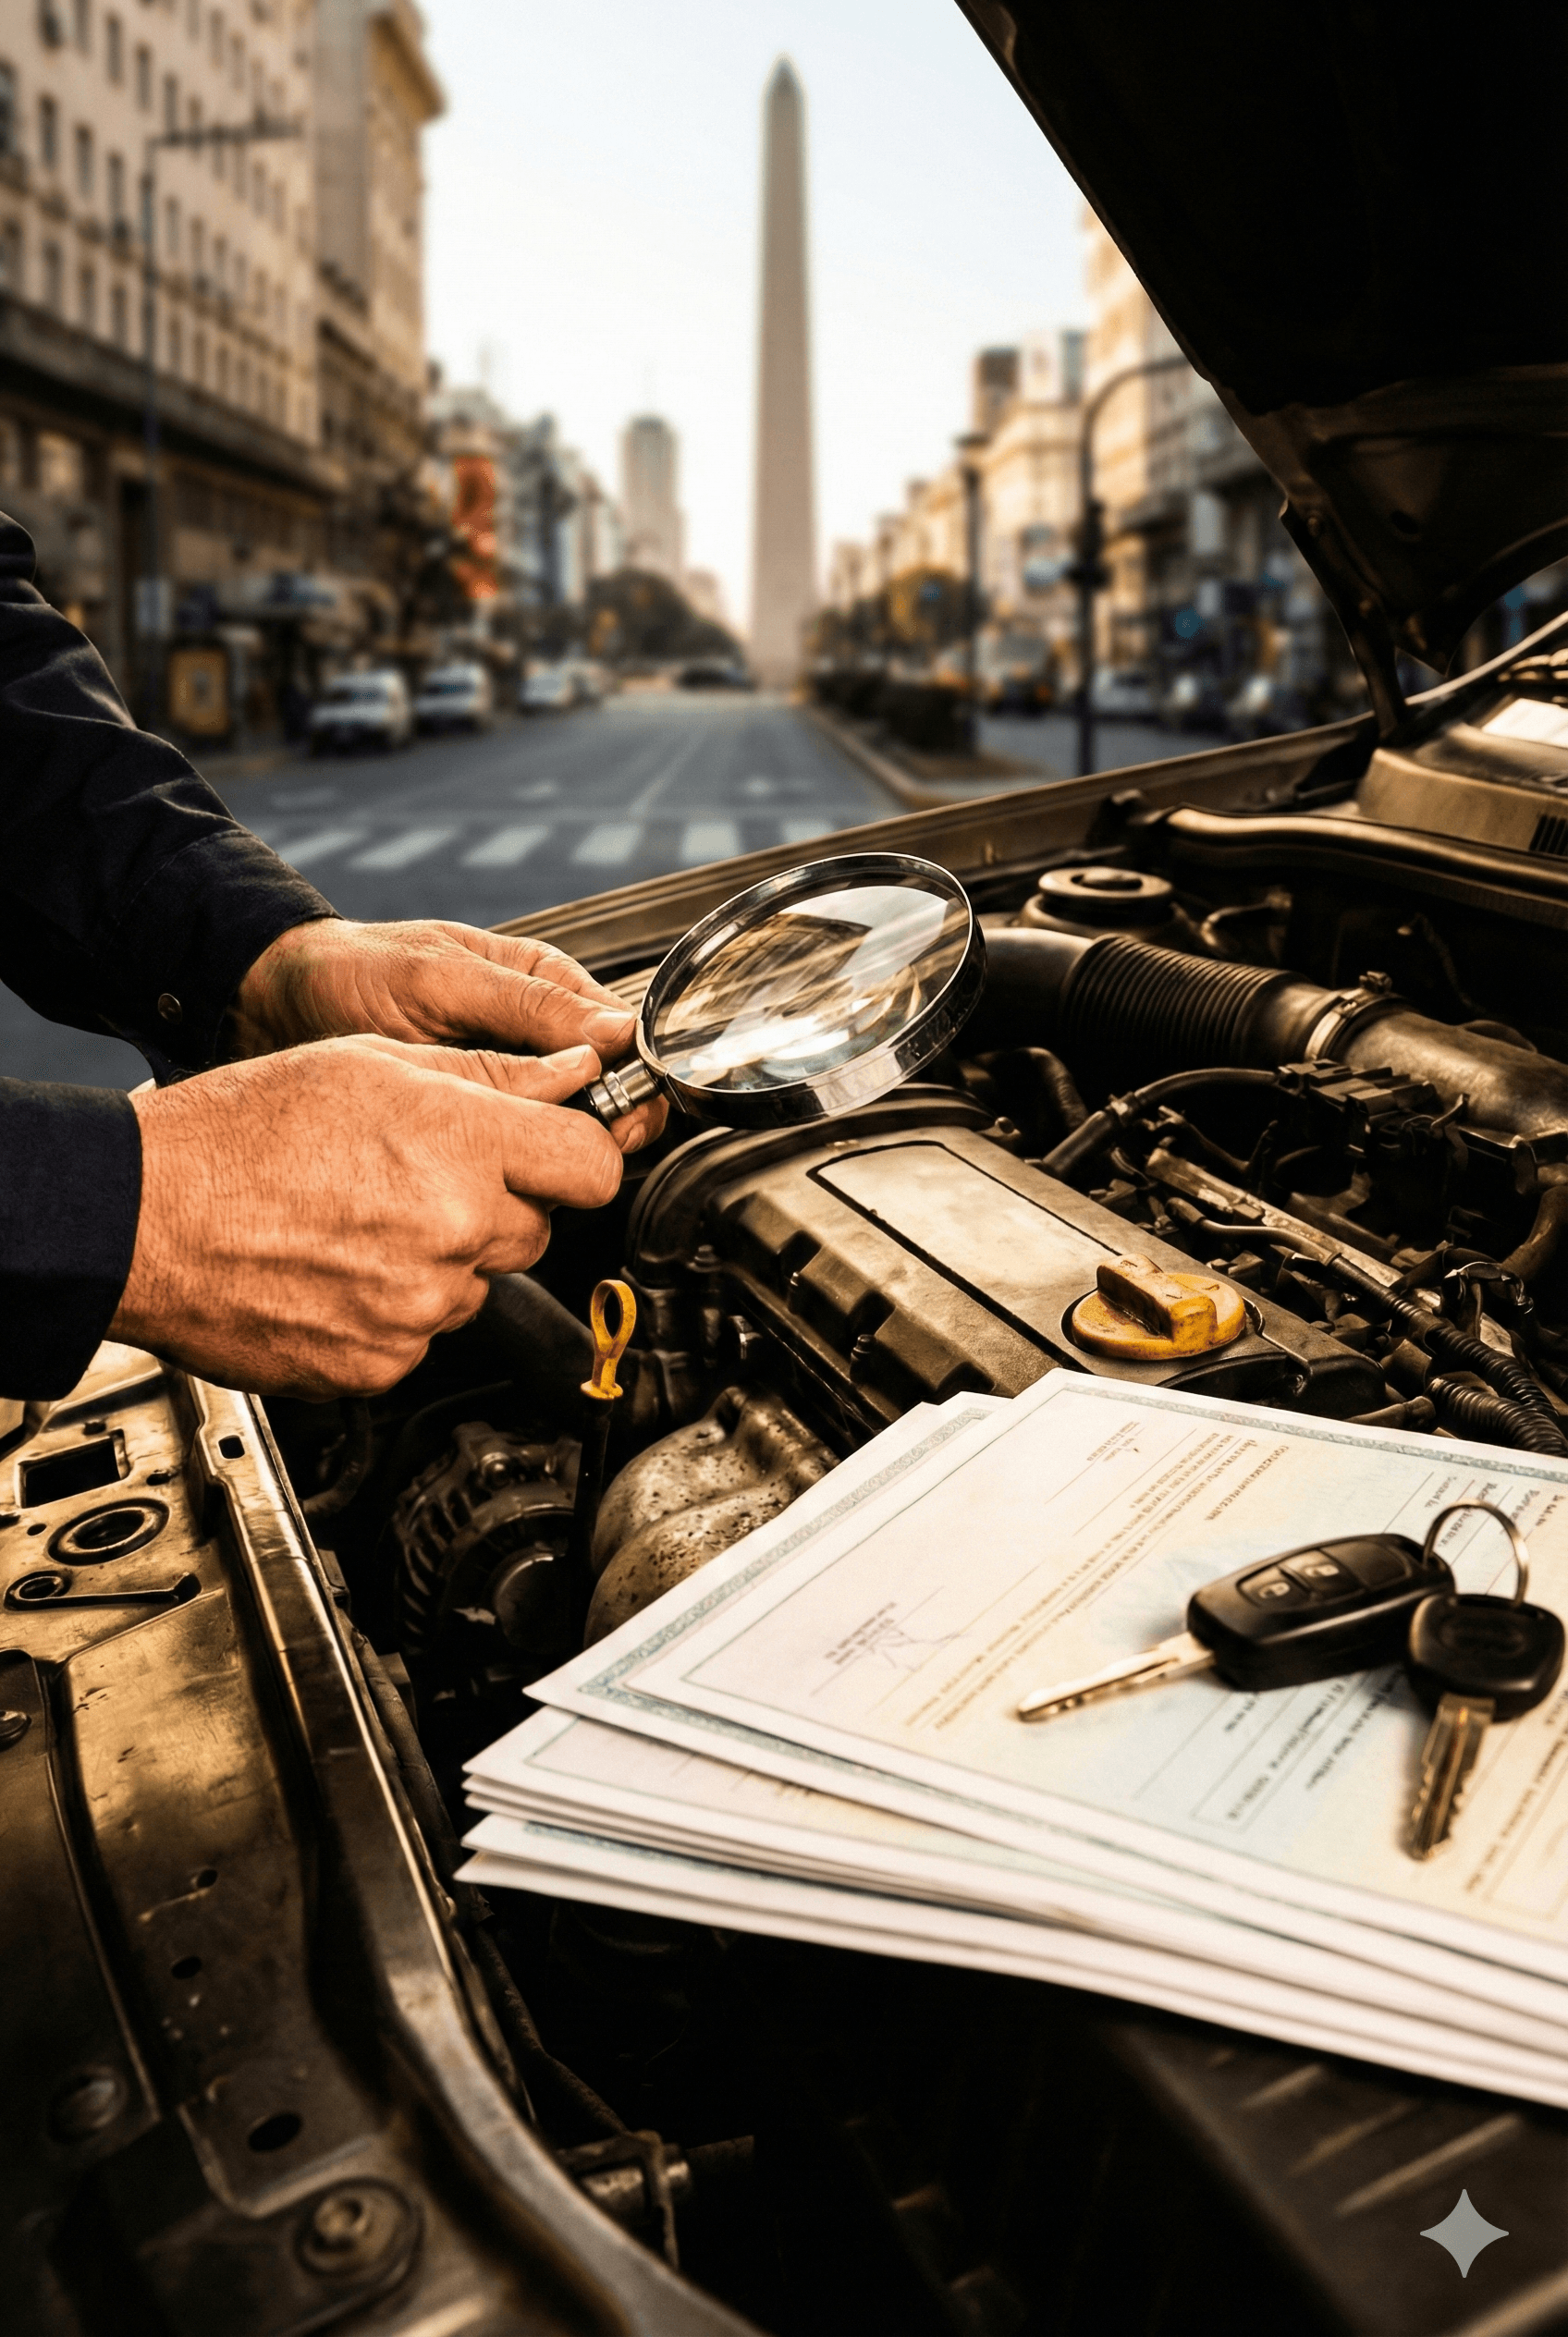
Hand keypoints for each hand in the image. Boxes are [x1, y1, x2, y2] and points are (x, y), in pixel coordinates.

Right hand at [110, 1037, 622, 1396]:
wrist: (139, 1220)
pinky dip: (391, 1310)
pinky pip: (421, 1337)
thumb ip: (488, 1076)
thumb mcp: (367, 1064)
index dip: (580, 1154)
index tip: (559, 1151)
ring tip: (358, 1219)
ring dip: (441, 1258)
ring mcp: (418, 1310)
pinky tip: (335, 1268)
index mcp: (460, 1146)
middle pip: (536, 1230)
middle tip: (417, 1176)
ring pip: (475, 1285)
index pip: (594, 1166)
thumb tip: (571, 1076)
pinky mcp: (380, 1366)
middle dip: (496, 1204)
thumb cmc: (236, 1134)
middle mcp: (452, 1233)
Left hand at [231, 918, 664, 1153]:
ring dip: (554, 1150)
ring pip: (563, 1129)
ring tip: (527, 1165)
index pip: (623, 1039)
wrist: (275, 1004)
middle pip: (607, 1094)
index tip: (615, 1119)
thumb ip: (527, 1005)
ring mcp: (506, 1081)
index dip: (631, 1083)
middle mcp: (536, 1034)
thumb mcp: (440, 980)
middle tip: (570, 1149)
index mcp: (544, 984)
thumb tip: (615, 1032)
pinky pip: (514, 1148)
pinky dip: (513, 1165)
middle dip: (600, 1126)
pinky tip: (496, 1175)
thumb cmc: (352, 973)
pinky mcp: (473, 1120)